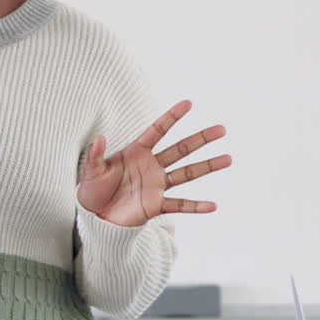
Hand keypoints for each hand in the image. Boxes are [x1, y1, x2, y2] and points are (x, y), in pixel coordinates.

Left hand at [77, 99, 231, 226]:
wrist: (94, 216)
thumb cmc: (92, 189)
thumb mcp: (91, 170)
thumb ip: (95, 155)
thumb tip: (99, 138)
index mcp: (136, 152)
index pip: (158, 130)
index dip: (172, 117)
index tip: (189, 103)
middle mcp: (151, 166)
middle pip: (181, 149)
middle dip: (200, 139)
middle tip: (221, 129)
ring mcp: (156, 185)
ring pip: (186, 173)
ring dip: (207, 166)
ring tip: (227, 158)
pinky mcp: (156, 205)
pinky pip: (180, 205)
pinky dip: (195, 206)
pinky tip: (212, 205)